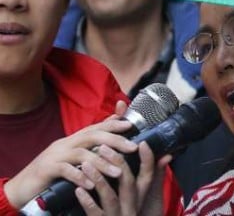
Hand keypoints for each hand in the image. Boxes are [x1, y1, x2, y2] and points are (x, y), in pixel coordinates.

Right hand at [3, 115, 137, 208]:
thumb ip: (90, 147)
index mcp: (72, 140)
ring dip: (102, 163)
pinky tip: (91, 184)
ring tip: (118, 172)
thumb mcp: (72, 158)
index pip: (96, 127)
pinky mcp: (45, 170)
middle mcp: (65, 143)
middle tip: (132, 148)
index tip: (131, 125)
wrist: (22, 187)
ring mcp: (54, 155)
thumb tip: (112, 134)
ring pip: (82, 154)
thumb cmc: (51, 174)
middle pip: (92, 136)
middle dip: (114, 140)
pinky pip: (65, 170)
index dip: (114, 124)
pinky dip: (79, 176)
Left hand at [73, 142, 168, 215]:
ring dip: (98, 179)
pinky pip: (96, 214)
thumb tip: (166, 155)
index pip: (149, 175)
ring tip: (85, 165)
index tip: (142, 142)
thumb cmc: (128, 215)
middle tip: (103, 147)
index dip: (147, 159)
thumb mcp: (145, 199)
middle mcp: (132, 207)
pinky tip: (78, 190)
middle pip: (128, 183)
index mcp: (141, 198)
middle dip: (116, 163)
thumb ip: (152, 177)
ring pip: (111, 197)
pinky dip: (87, 202)